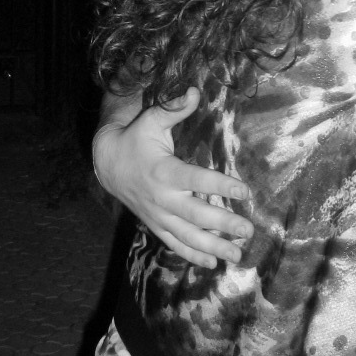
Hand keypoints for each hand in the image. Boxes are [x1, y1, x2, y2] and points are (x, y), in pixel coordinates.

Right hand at [93, 87, 252, 267]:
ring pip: (188, 237)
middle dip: (224, 225)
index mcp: (164, 171)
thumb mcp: (152, 119)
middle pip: (197, 216)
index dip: (221, 187)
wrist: (107, 163)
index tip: (245, 192)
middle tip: (248, 230)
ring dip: (214, 247)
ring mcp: (158, 215)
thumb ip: (174, 108)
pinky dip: (193, 256)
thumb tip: (195, 91)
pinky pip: (175, 244)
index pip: (197, 181)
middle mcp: (162, 198)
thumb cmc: (135, 138)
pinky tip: (213, 264)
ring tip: (238, 255)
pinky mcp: (156, 225)